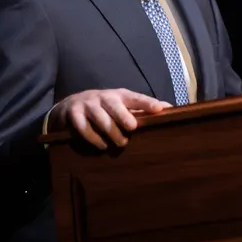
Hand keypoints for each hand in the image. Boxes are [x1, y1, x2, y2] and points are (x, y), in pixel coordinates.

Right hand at [48, 89, 171, 149]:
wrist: (71, 106)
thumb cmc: (106, 108)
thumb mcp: (123, 104)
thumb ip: (143, 108)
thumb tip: (171, 109)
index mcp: (120, 95)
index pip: (136, 98)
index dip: (148, 103)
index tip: (160, 109)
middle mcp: (104, 97)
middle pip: (115, 106)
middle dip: (124, 117)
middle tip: (132, 128)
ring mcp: (88, 105)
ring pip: (100, 118)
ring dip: (110, 131)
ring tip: (120, 142)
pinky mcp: (73, 114)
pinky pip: (83, 127)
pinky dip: (93, 138)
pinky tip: (101, 145)